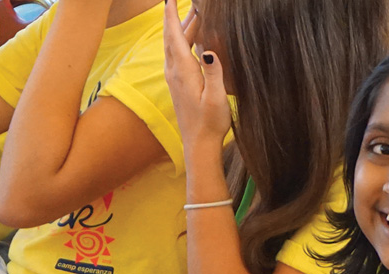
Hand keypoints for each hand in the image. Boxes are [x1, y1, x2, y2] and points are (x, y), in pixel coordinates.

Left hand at [163, 0, 230, 150]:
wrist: (199, 145)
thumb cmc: (211, 123)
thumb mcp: (216, 98)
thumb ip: (214, 73)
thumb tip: (210, 50)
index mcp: (184, 71)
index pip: (174, 37)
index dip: (171, 16)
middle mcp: (175, 73)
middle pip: (173, 38)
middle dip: (180, 19)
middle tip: (194, 4)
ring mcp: (174, 79)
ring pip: (174, 47)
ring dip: (182, 30)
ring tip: (195, 17)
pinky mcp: (178, 86)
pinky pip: (177, 57)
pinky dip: (183, 43)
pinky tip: (193, 42)